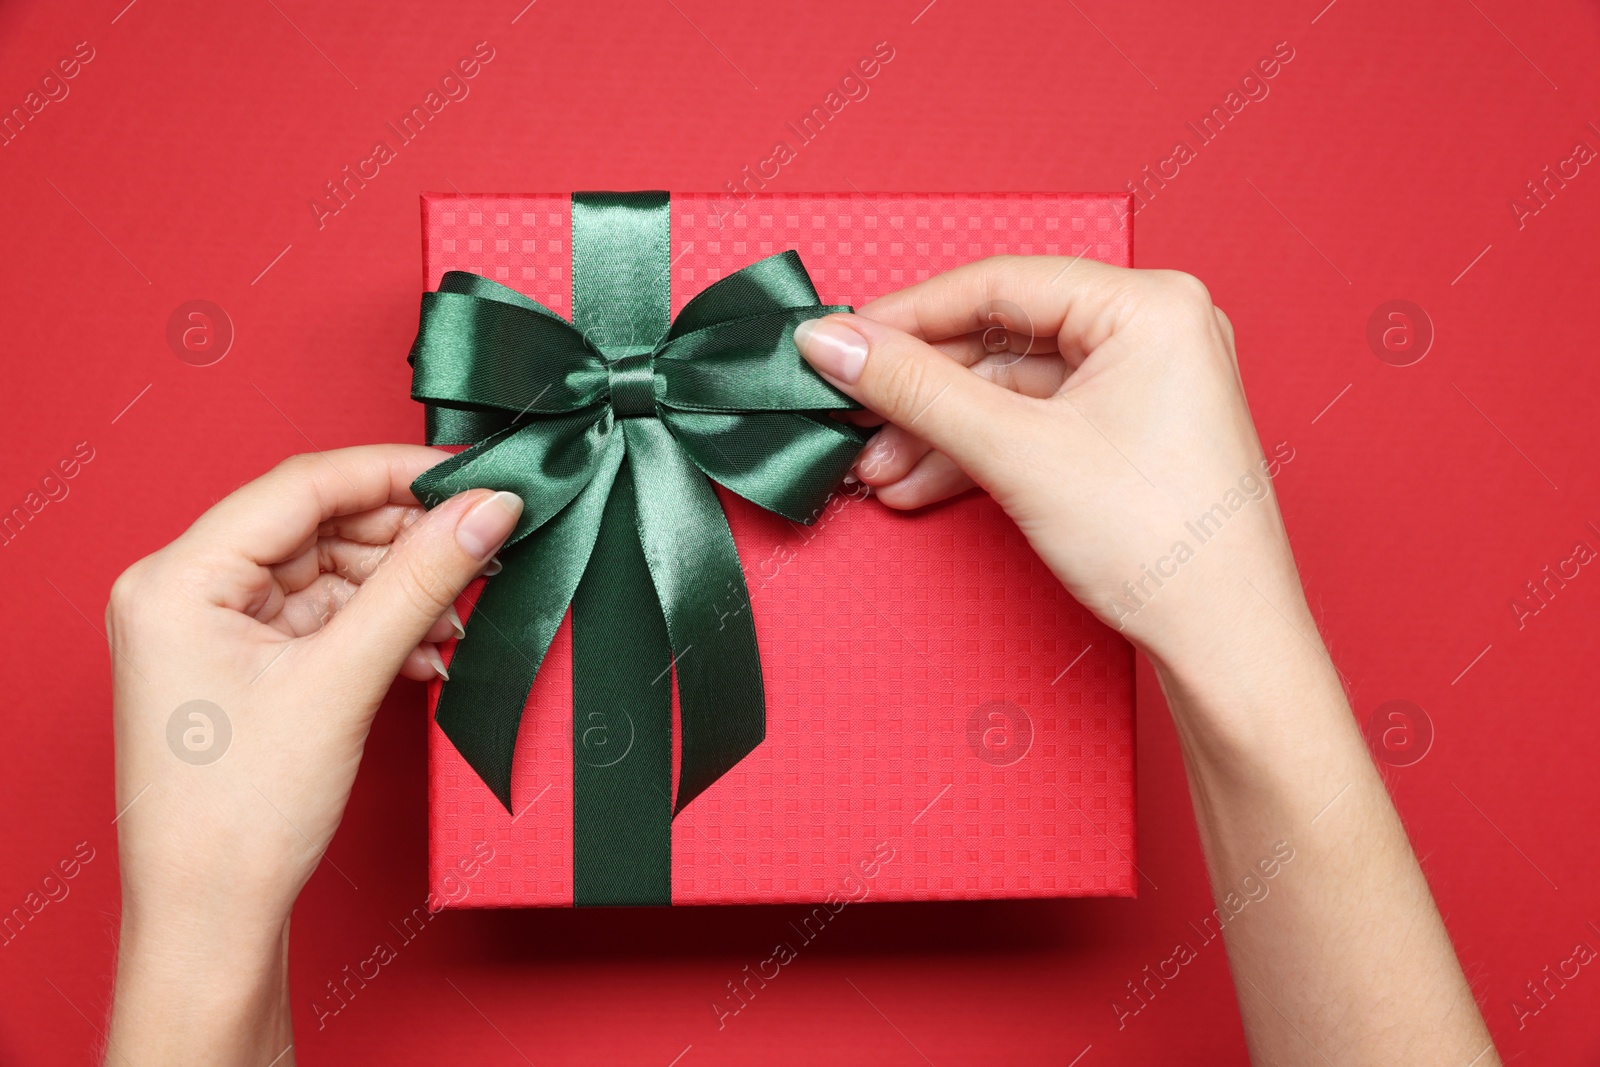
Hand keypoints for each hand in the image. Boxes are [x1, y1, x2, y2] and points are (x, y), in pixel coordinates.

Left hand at [105, 445, 521, 1065]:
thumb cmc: (236, 819)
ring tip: (461, 614)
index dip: (395, 474)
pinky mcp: (248, 664)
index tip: (472, 478)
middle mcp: (187, 592)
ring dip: (403, 589)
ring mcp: (217, 629)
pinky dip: (385, 627)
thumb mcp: (341, 682)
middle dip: (407, 539)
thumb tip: (484, 510)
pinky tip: (430, 650)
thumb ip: (419, 584)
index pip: (301, 486)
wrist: (213, 920)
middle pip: (320, 524)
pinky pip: (330, 617)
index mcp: (177, 579)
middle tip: (484, 545)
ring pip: (332, 571)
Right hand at [799, 257, 1496, 1064]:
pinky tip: (928, 492)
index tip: (823, 345)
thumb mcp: (1017, 458)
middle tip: (844, 425)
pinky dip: (979, 462)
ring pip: (1014, 395)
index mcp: (1151, 307)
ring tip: (879, 477)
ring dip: (941, 433)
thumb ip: (916, 389)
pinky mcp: (1135, 451)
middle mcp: (1159, 338)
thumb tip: (830, 343)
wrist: (1236, 664)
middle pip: (1000, 340)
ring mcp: (1149, 397)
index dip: (899, 315)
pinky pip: (1036, 435)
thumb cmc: (1162, 556)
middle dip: (918, 390)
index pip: (994, 283)